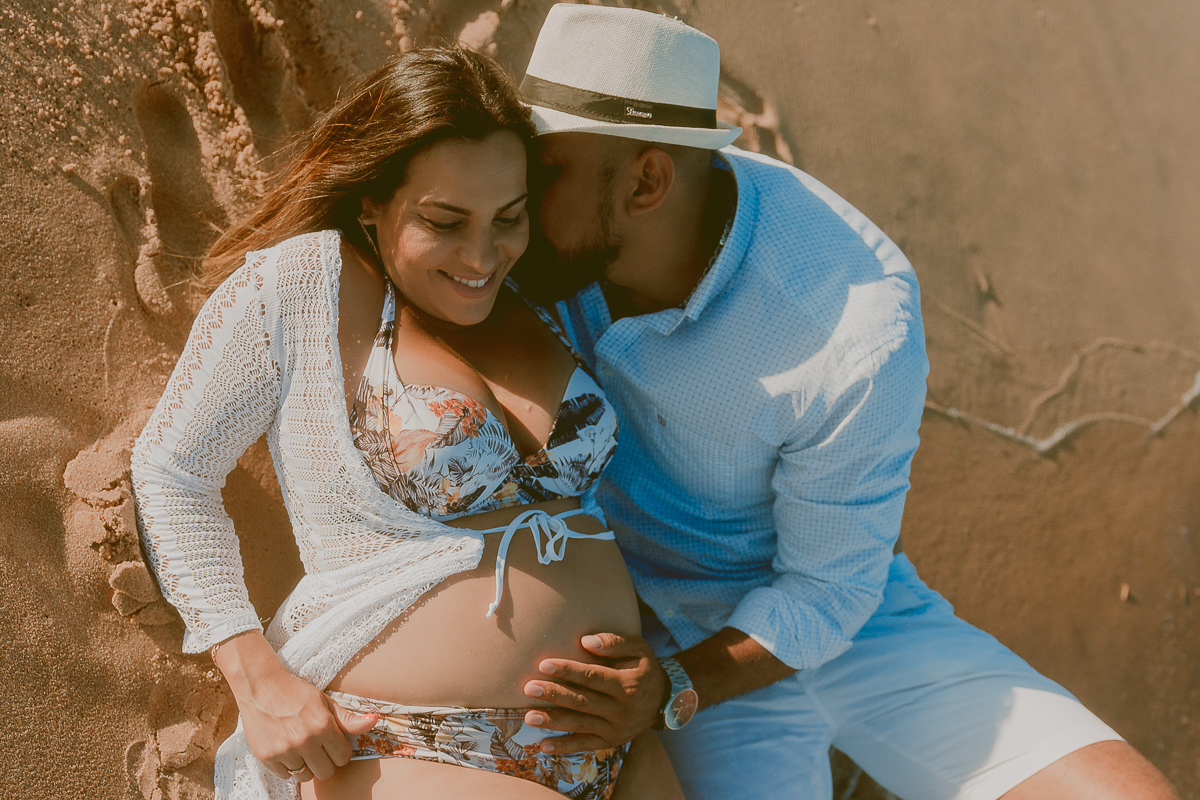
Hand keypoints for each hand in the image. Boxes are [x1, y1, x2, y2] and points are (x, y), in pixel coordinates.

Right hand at [212, 632, 377, 781]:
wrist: (260, 686)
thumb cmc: (296, 692)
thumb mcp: (325, 702)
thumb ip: (348, 718)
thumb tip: (374, 721)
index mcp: (323, 726)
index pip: (343, 757)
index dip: (339, 750)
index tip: (332, 743)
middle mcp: (305, 741)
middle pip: (326, 772)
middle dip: (325, 761)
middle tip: (317, 747)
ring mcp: (284, 751)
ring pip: (306, 776)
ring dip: (306, 765)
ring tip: (301, 748)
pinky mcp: (267, 757)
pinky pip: (286, 776)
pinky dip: (288, 767)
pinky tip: (286, 749)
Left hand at [522, 633, 667, 753]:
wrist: (664, 701)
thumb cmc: (643, 667)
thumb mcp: (638, 649)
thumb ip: (614, 643)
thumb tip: (585, 641)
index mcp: (628, 684)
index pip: (593, 677)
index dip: (568, 670)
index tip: (544, 664)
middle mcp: (622, 710)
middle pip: (582, 701)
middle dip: (554, 695)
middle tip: (529, 688)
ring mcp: (616, 729)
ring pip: (580, 725)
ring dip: (553, 721)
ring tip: (528, 716)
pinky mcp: (610, 741)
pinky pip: (585, 745)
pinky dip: (564, 747)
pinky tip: (543, 746)